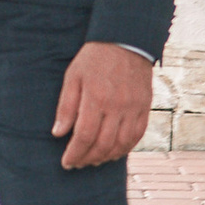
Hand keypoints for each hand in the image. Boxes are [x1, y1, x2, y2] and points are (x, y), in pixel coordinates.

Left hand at [52, 41, 156, 170]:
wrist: (126, 40)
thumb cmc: (94, 58)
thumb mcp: (73, 76)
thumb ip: (66, 106)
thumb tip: (58, 133)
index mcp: (96, 98)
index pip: (84, 136)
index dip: (74, 154)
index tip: (66, 162)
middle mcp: (117, 106)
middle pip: (103, 144)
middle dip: (88, 159)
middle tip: (78, 164)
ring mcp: (134, 108)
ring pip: (121, 144)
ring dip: (106, 157)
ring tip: (93, 160)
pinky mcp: (145, 107)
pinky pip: (137, 136)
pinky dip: (125, 149)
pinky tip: (114, 152)